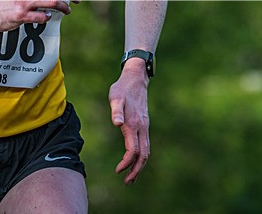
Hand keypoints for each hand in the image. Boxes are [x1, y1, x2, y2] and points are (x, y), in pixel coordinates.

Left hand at [109, 64, 149, 184]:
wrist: (135, 79)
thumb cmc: (121, 88)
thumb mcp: (115, 97)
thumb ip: (116, 110)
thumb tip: (116, 123)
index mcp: (133, 124)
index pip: (133, 150)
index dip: (126, 163)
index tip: (117, 170)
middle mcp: (142, 127)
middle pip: (143, 155)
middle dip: (136, 171)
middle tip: (127, 182)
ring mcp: (145, 127)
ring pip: (146, 152)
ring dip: (139, 166)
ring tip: (130, 177)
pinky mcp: (144, 125)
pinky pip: (145, 145)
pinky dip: (141, 156)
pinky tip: (133, 160)